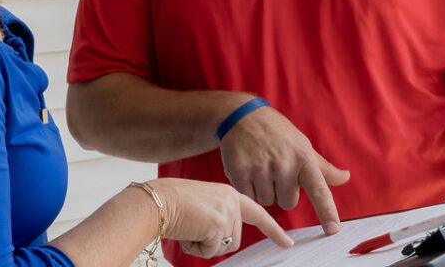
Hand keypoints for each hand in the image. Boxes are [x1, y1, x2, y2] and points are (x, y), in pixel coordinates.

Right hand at [151, 178, 293, 258]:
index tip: (287, 242)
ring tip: (189, 227)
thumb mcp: (203, 203)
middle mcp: (231, 200)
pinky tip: (187, 232)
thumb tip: (223, 240)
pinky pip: (212, 251)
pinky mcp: (219, 225)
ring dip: (204, 245)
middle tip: (193, 227)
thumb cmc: (171, 203)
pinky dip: (196, 248)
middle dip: (213, 241)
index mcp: (228, 193)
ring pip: (224, 246)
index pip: (256, 213)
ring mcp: (227, 212)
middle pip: (235, 239)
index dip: (272, 230)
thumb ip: (219, 214)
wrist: (156, 201)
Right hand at [218, 106, 349, 234]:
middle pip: (289, 203)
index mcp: (303, 158)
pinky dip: (247, 187)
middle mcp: (283, 164)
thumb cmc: (276, 132)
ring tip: (260, 166)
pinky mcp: (239, 172)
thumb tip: (346, 178)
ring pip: (268, 202)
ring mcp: (260, 168)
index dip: (327, 212)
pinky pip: (249, 197)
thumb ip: (322, 167)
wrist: (242, 115)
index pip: (319, 190)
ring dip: (264, 190)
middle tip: (275, 169)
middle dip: (282, 191)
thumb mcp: (301, 145)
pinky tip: (247, 168)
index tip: (333, 230)